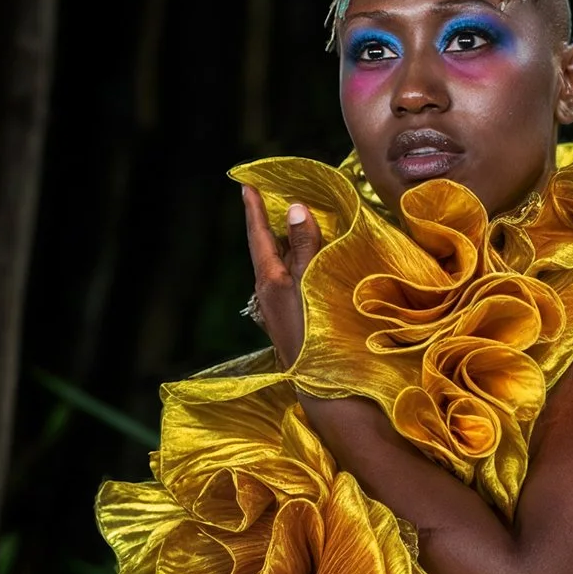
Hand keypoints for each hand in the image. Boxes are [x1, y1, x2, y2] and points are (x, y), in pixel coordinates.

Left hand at [241, 185, 321, 369]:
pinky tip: (310, 263)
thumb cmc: (319, 334)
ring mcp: (279, 310)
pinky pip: (291, 283)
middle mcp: (268, 294)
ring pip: (279, 267)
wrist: (326, 388)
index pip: (258, 236)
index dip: (254, 209)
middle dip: (271, 224)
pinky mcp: (292, 322)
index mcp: (269, 281)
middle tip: (274, 197)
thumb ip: (304, 247)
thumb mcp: (312, 283)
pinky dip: (297, 264)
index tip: (246, 185)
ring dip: (286, 245)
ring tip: (295, 223)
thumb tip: (295, 210)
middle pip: (267, 250)